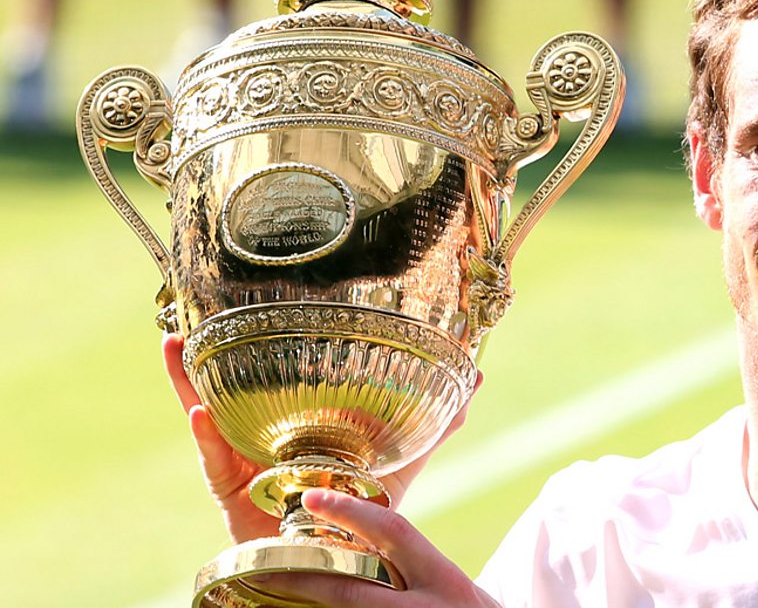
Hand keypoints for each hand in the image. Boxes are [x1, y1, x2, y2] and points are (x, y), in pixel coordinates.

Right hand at [163, 333, 478, 542]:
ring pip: (207, 415)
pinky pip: (214, 459)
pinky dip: (205, 435)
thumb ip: (431, 426)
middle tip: (190, 319)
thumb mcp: (398, 462)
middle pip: (228, 389)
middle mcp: (262, 437)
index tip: (243, 306)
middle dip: (207, 357)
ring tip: (175, 346)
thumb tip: (474, 382)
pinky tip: (199, 409)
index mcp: (292, 426)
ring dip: (187, 381)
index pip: (269, 378)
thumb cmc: (360, 511)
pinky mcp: (232, 492)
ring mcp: (242, 462)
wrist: (336, 560)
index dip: (254, 347)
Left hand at [253, 489, 500, 606]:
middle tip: (261, 570)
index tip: (311, 498)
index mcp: (444, 577)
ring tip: (267, 594)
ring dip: (309, 607)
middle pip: (352, 592)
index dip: (352, 514)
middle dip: (303, 580)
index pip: (394, 533)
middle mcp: (428, 607)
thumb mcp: (452, 583)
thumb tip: (363, 533)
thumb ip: (414, 563)